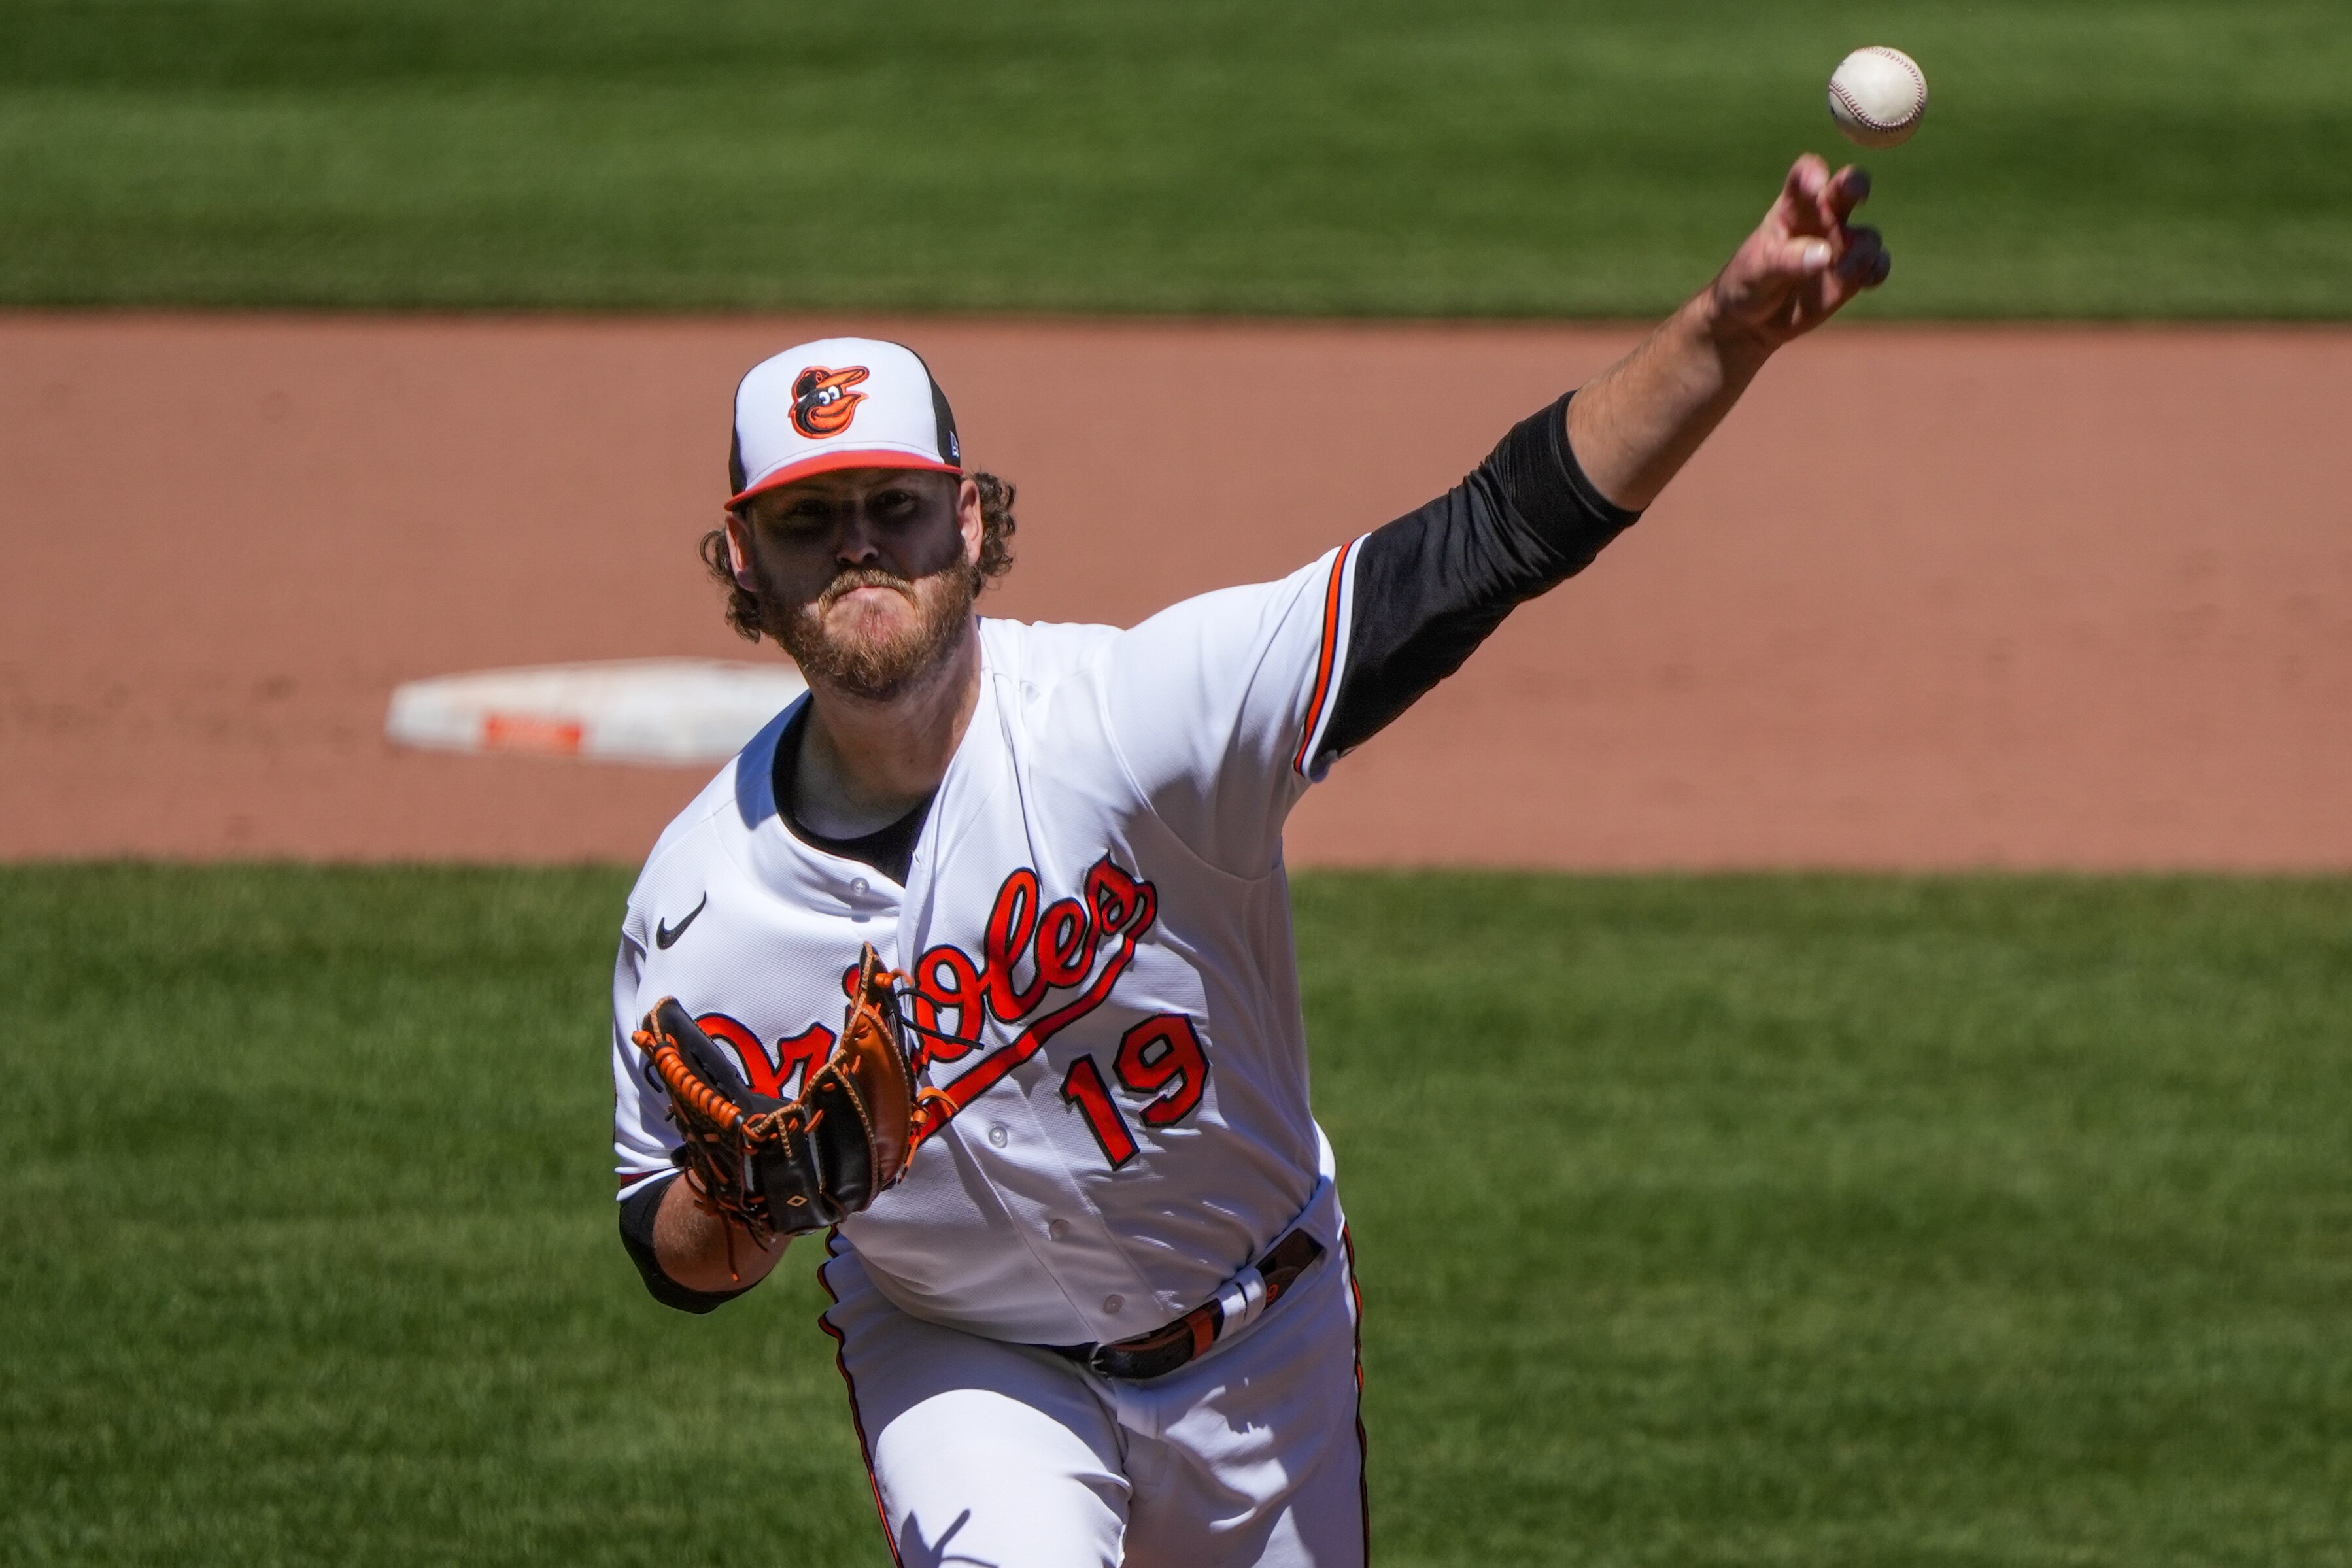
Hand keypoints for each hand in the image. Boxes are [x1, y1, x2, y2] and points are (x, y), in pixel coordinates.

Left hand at [1705, 154, 1889, 362]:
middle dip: (1856, 184)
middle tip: (1858, 193)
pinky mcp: (1852, 273)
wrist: (1752, 322)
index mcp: (1792, 209)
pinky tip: (1868, 280)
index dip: (1812, 173)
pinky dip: (1877, 269)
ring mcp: (1840, 246)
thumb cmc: (1747, 284)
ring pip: (1868, 235)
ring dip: (1862, 251)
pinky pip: (1876, 264)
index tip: (1815, 183)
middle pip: (1847, 188)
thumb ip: (1787, 260)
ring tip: (1839, 272)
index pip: (1804, 178)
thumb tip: (1825, 254)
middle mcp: (1821, 220)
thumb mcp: (1757, 271)